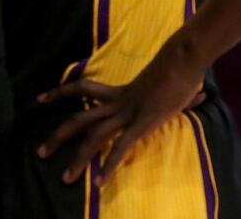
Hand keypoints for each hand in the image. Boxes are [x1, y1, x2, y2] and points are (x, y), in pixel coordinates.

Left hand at [35, 43, 206, 185]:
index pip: (80, 89)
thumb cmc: (180, 71)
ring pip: (93, 137)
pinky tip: (99, 182)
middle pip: (78, 119)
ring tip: (66, 179)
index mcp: (118, 92)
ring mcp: (127, 113)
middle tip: (40, 152)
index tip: (40, 99)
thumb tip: (200, 93)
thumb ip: (180, 94)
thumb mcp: (171, 84)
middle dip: (57, 137)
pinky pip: (120, 147)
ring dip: (78, 159)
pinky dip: (109, 166)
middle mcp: (116, 103)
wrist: (181, 60)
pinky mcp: (141, 123)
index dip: (59, 93)